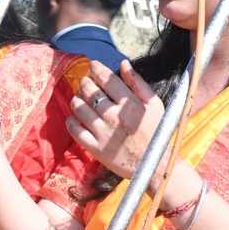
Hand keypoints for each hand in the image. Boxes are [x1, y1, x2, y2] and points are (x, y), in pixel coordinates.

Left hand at [65, 59, 166, 181]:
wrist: (155, 165)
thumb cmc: (157, 132)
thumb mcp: (155, 105)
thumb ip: (139, 83)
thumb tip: (123, 63)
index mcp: (130, 104)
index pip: (108, 80)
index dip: (97, 69)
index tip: (93, 65)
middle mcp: (114, 116)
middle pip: (91, 92)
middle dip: (85, 82)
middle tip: (85, 82)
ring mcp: (104, 133)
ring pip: (80, 108)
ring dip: (76, 99)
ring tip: (79, 98)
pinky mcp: (96, 148)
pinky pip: (76, 131)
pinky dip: (71, 121)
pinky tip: (73, 117)